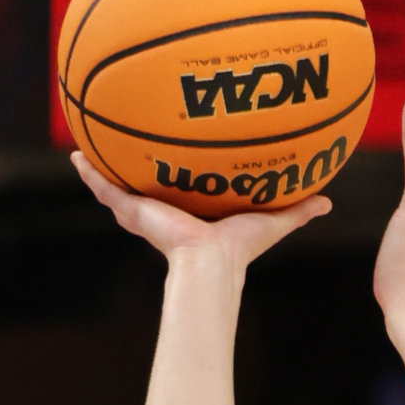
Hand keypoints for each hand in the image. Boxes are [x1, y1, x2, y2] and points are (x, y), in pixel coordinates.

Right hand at [71, 152, 329, 261]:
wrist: (211, 262)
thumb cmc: (240, 249)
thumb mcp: (272, 221)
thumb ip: (298, 210)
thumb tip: (328, 201)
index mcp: (191, 213)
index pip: (180, 190)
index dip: (176, 174)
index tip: (174, 156)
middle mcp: (164, 211)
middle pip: (145, 186)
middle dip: (136, 167)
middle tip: (127, 142)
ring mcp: (144, 211)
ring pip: (118, 185)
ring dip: (104, 165)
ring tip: (88, 142)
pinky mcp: (131, 211)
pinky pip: (104, 188)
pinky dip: (90, 173)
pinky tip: (77, 155)